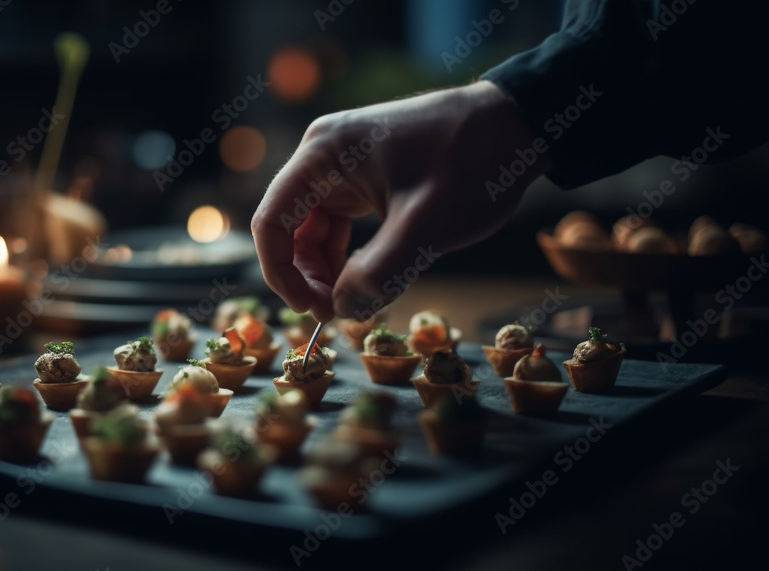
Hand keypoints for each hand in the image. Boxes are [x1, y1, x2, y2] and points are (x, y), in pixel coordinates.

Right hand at [251, 80, 549, 321]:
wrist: (517, 124)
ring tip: (356, 302)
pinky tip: (370, 278)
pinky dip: (349, 256)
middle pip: (290, 228)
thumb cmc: (472, 165)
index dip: (280, 273)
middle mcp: (324, 155)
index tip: (311, 311)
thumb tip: (343, 311)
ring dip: (328, 270)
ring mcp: (343, 164)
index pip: (272, 221)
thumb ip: (379, 273)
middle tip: (340, 314)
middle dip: (308, 276)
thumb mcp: (427, 228)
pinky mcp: (364, 177)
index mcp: (324, 155)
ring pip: (314, 231)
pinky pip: (339, 224)